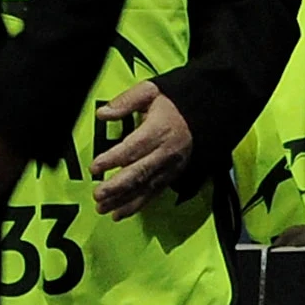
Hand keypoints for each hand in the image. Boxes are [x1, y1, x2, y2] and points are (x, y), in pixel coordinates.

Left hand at [92, 81, 192, 218]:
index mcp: (160, 130)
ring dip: (123, 201)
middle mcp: (166, 152)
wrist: (211, 110)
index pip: (133, 148)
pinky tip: (121, 213)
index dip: (113, 159)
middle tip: (97, 195)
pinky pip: (154, 192)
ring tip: (103, 209)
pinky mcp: (173, 174)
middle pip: (140, 172)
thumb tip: (103, 113)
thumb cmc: (177, 101)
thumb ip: (126, 102)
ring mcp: (171, 166)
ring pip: (146, 187)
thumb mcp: (151, 91)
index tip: (94, 167)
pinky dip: (137, 205)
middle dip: (117, 186)